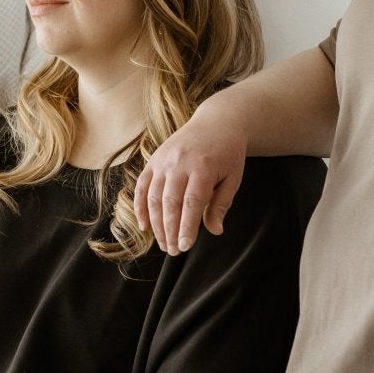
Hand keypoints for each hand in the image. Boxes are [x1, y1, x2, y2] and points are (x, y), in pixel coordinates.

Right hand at [134, 104, 246, 253]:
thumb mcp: (233, 177)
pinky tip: (144, 226)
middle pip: (170, 202)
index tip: (185, 246)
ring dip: (156, 223)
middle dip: (170, 230)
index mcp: (202, 167)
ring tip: (164, 243)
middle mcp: (179, 163)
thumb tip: (215, 231)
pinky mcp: (154, 159)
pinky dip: (140, 206)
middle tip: (174, 251)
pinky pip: (142, 186)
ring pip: (154, 197)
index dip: (186, 227)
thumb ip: (221, 204)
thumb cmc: (228, 153)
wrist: (216, 121)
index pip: (192, 203)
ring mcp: (163, 160)